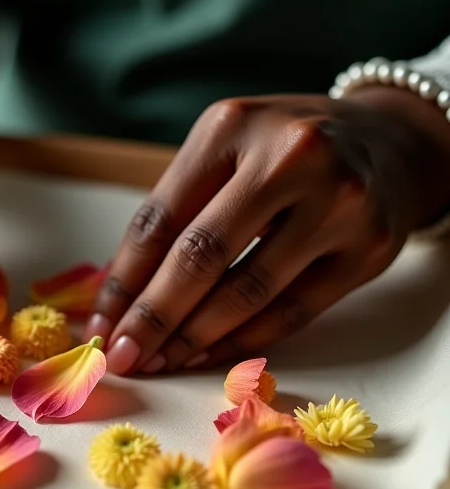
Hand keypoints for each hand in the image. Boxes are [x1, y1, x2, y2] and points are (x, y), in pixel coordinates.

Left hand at [88, 89, 449, 373]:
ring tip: (161, 361)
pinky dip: (243, 341)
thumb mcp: (225, 153)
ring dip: (194, 338)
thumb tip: (122, 296)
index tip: (101, 324)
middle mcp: (289, 157)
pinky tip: (207, 355)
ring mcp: (337, 203)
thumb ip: (177, 213)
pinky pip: (292, 311)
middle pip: (200, 256)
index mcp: (231, 127)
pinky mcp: (370, 248)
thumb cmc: (283, 153)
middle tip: (123, 356)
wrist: (387, 141)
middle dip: (152, 317)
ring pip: (248, 291)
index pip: (159, 219)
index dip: (123, 281)